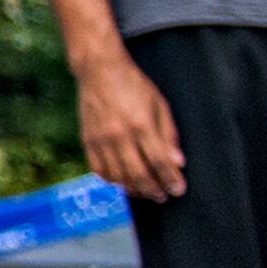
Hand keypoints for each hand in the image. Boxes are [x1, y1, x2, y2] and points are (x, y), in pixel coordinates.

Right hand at [75, 51, 185, 200]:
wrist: (99, 71)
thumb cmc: (134, 85)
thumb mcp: (159, 105)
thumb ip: (168, 135)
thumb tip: (177, 162)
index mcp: (141, 124)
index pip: (159, 161)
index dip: (171, 179)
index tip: (178, 189)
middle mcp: (119, 135)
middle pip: (138, 174)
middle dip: (153, 190)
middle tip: (163, 196)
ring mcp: (100, 139)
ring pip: (117, 176)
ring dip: (133, 189)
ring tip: (144, 191)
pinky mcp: (87, 140)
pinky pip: (98, 170)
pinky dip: (111, 180)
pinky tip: (122, 181)